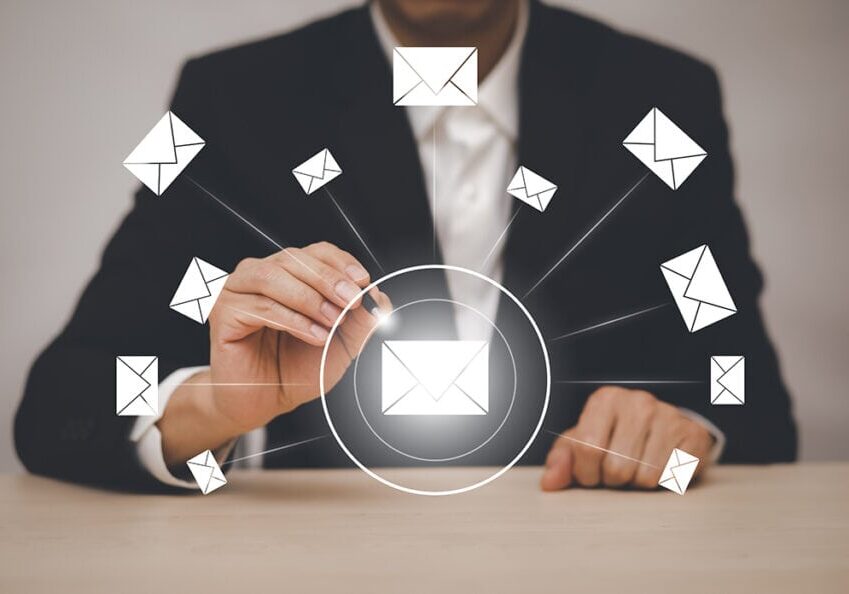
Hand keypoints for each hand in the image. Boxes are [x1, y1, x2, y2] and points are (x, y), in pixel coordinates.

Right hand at [159, 241, 389, 465]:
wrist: (265, 403)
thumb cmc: (297, 370)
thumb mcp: (341, 345)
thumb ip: (360, 322)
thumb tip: (381, 299)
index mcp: (289, 273)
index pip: (316, 252)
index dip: (341, 263)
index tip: (363, 282)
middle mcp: (260, 274)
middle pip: (294, 258)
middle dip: (329, 279)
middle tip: (353, 301)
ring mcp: (237, 290)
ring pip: (274, 277)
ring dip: (309, 298)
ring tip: (332, 322)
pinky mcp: (223, 312)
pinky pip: (259, 306)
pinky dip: (292, 320)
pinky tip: (314, 336)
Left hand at [540, 387, 713, 490]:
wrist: (662, 427)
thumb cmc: (616, 436)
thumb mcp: (583, 442)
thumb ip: (562, 460)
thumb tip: (550, 481)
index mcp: (606, 400)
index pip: (587, 448)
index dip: (586, 472)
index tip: (592, 471)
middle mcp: (638, 403)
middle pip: (617, 467)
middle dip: (614, 479)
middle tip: (619, 470)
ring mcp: (669, 417)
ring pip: (646, 477)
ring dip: (638, 483)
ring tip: (639, 467)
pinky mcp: (694, 436)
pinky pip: (673, 478)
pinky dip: (664, 482)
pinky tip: (660, 466)